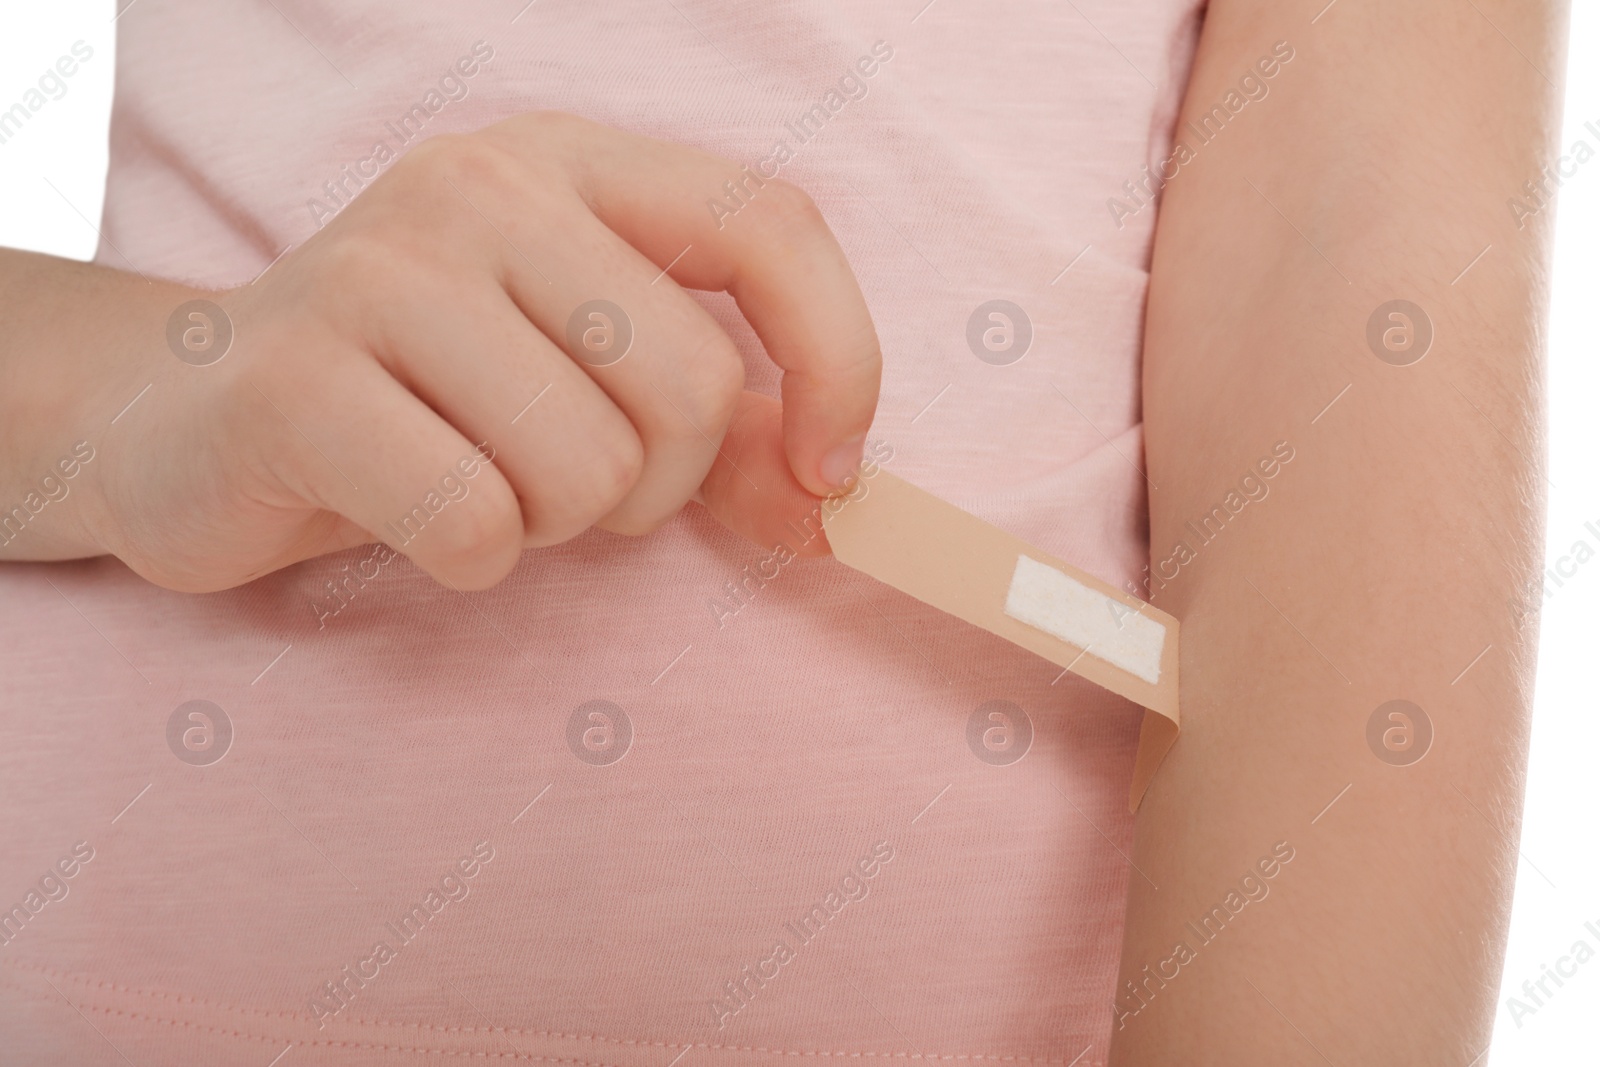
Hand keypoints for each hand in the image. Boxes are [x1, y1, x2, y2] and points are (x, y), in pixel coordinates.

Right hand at [89, 111, 880, 591]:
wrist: (186, 417)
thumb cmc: (419, 402)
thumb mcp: (582, 376)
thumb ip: (718, 422)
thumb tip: (830, 496)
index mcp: (570, 164)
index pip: (772, 228)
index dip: (838, 361)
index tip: (824, 469)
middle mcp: (479, 185)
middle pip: (688, 385)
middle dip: (652, 486)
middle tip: (564, 480)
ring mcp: (377, 269)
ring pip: (587, 468)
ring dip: (553, 524)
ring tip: (476, 484)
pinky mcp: (293, 379)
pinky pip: (477, 524)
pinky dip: (468, 559)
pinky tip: (409, 516)